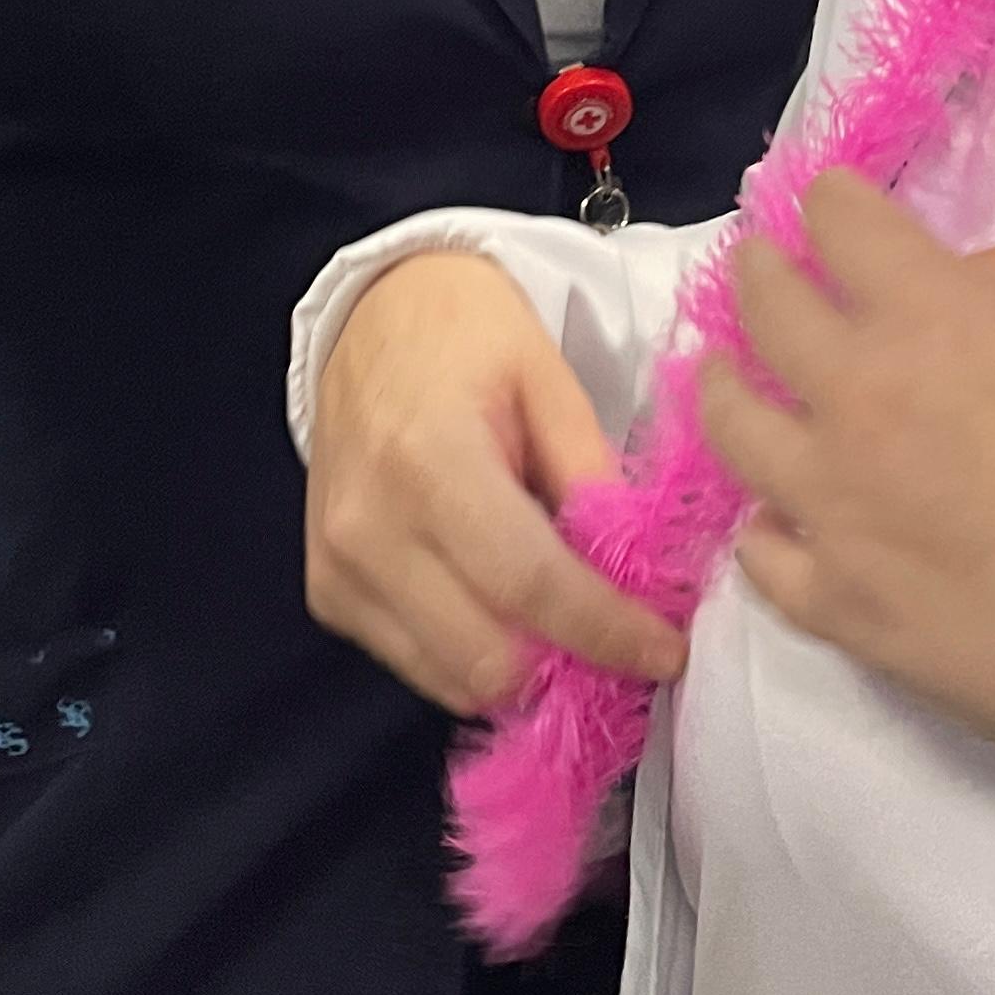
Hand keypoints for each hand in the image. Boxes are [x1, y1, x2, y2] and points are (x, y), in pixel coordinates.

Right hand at [307, 248, 686, 713]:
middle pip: (488, 658)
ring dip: (526, 673)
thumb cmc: (467, 332)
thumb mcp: (549, 379)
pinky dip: (475, 658)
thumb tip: (638, 576)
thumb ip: (591, 479)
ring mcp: (339, 571)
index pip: (530, 584)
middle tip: (626, 641)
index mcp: (430, 461)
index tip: (667, 651)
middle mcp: (371, 530)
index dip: (606, 630)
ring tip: (572, 627)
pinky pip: (418, 666)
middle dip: (572, 665)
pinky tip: (508, 612)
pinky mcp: (328, 593)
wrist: (368, 314)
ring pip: (453, 681)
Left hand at [702, 172, 994, 767]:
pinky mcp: (830, 601)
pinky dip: (764, 525)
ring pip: (730, 424)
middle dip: (761, 272)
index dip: (834, 203)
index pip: (842, 223)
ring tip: (722, 374)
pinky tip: (770, 517)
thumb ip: (994, 329)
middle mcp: (856, 397)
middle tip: (762, 267)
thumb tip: (952, 328)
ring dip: (723, 385)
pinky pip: (760, 552)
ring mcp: (829, 504)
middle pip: (765, 306)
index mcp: (931, 321)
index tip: (830, 205)